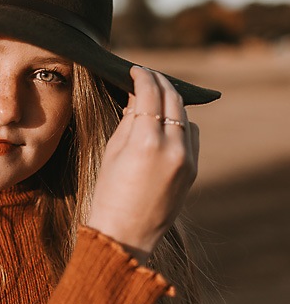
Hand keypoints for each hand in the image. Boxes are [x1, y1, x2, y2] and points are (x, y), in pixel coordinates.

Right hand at [85, 66, 199, 263]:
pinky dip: (180, 125)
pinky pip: (190, 136)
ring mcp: (186, 160)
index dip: (143, 77)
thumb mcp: (113, 152)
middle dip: (160, 83)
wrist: (125, 233)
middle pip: (173, 99)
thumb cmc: (109, 193)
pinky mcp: (193, 170)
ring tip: (154, 101)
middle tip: (147, 76)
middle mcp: (172, 148)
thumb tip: (137, 97)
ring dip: (171, 103)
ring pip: (185, 117)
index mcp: (146, 142)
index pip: (149, 94)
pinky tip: (165, 128)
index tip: (136, 69)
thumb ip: (129, 120)